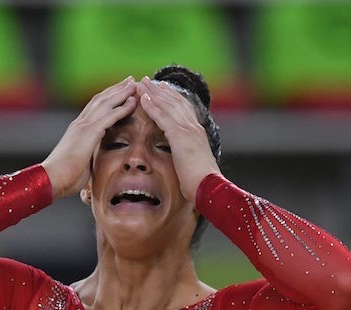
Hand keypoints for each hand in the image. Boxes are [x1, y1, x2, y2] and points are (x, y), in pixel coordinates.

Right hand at [42, 77, 137, 199]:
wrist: (52, 179)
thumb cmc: (65, 177)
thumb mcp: (81, 163)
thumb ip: (89, 156)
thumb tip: (94, 161)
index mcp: (78, 130)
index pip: (96, 108)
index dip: (109, 98)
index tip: (122, 91)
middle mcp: (80, 123)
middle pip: (101, 99)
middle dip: (117, 89)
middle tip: (130, 80)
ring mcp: (83, 126)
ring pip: (106, 103)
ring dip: (121, 92)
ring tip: (134, 83)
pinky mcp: (88, 133)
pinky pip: (109, 117)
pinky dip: (122, 108)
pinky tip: (132, 102)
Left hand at [137, 77, 220, 203]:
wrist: (209, 187)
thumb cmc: (201, 183)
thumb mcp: (194, 164)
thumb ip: (188, 156)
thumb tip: (183, 160)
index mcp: (197, 133)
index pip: (183, 109)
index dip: (171, 98)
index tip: (160, 89)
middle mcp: (194, 127)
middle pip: (175, 102)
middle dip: (160, 90)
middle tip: (147, 80)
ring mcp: (188, 130)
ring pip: (168, 105)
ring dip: (153, 93)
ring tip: (141, 84)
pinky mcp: (180, 136)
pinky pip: (163, 117)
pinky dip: (152, 106)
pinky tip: (143, 99)